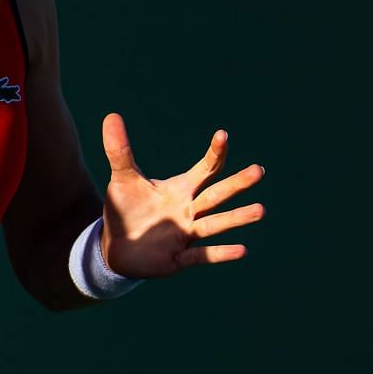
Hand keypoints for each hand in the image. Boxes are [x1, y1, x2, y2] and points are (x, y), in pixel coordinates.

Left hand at [99, 112, 264, 277]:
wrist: (114, 246)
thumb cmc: (125, 209)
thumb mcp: (122, 178)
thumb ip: (119, 150)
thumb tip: (111, 115)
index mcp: (181, 189)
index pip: (205, 169)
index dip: (214, 153)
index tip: (222, 135)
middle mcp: (189, 210)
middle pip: (217, 194)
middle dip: (237, 184)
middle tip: (259, 171)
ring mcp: (186, 234)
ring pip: (215, 224)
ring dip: (236, 218)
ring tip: (260, 210)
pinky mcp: (178, 258)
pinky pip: (203, 255)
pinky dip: (221, 253)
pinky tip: (242, 250)